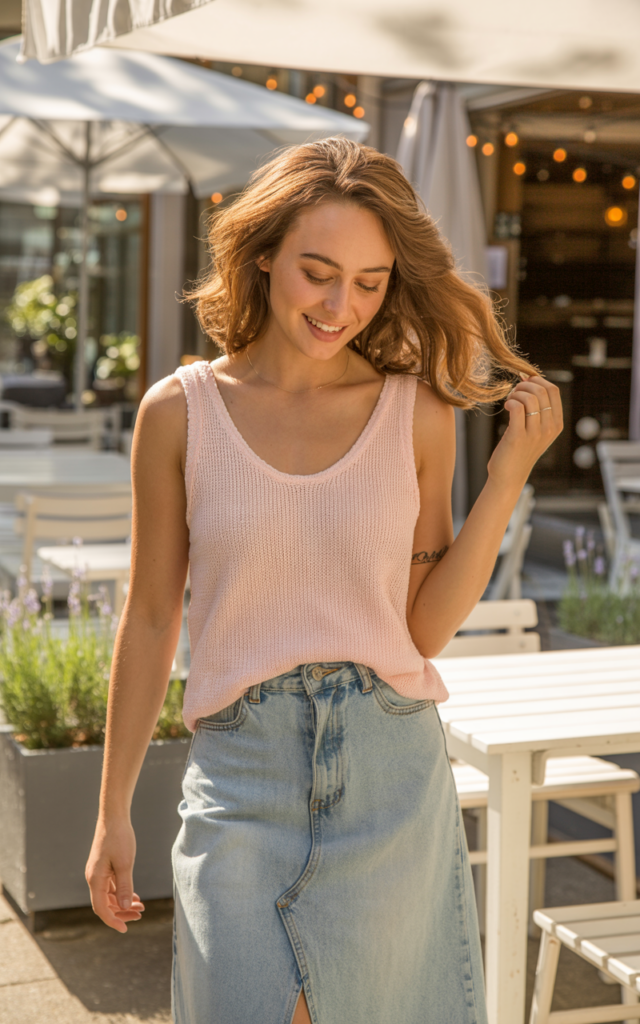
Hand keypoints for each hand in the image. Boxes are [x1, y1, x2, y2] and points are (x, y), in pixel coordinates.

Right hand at [85, 817, 144, 932]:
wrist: (114, 817)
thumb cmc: (119, 838)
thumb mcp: (125, 863)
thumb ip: (124, 886)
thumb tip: (124, 906)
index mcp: (95, 879)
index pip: (101, 908)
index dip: (113, 920)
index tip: (125, 929)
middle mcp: (94, 878)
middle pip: (106, 904)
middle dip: (122, 912)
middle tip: (141, 914)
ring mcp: (98, 873)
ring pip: (109, 896)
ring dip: (123, 903)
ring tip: (141, 906)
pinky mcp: (104, 867)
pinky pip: (111, 886)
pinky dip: (122, 893)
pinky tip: (134, 896)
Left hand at [487, 374, 562, 489]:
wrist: (509, 476)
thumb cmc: (519, 450)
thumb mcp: (536, 430)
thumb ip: (537, 408)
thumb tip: (529, 377)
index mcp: (556, 424)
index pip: (554, 390)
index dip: (538, 380)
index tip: (524, 382)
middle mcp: (549, 428)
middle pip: (542, 391)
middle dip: (525, 384)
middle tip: (514, 391)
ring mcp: (535, 434)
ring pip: (529, 398)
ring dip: (516, 393)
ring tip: (510, 400)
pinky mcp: (518, 437)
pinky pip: (517, 408)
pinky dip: (510, 402)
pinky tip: (506, 406)